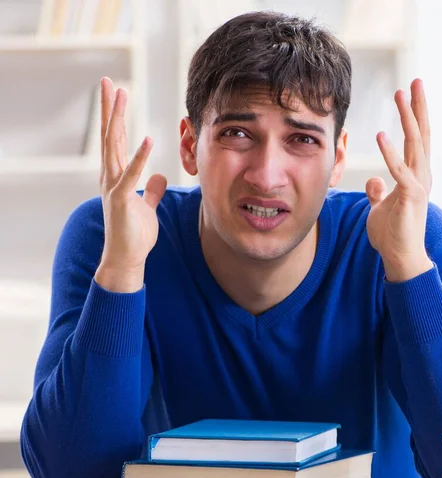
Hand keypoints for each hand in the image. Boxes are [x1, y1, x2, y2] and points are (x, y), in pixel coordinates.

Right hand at [95, 77, 167, 291]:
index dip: (117, 116)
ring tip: (120, 94)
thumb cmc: (135, 233)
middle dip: (110, 108)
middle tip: (108, 81)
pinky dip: (139, 157)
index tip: (116, 94)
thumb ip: (151, 190)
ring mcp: (114, 186)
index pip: (116, 140)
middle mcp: (111, 176)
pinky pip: (131, 175)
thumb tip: (159, 176)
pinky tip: (146, 138)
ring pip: (114, 146)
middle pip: (110, 135)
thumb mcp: (147, 206)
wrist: (127, 258)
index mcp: (117, 176)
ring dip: (118, 119)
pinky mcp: (123, 200)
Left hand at [365, 78, 433, 282]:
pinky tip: (381, 135)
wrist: (401, 257)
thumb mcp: (381, 208)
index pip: (415, 139)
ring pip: (414, 145)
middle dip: (417, 107)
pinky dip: (390, 153)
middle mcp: (421, 176)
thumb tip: (375, 181)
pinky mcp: (410, 197)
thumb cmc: (392, 234)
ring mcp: (418, 185)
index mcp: (415, 176)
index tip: (410, 92)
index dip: (413, 115)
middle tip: (415, 81)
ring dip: (408, 119)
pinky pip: (399, 171)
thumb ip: (379, 192)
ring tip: (402, 94)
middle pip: (420, 135)